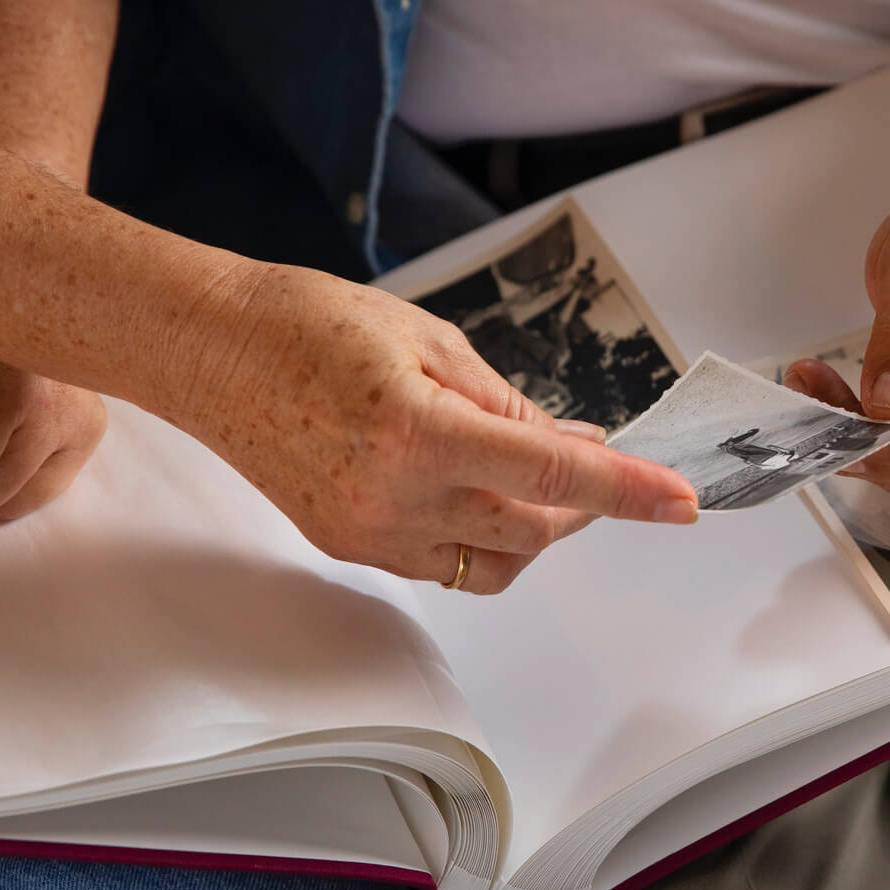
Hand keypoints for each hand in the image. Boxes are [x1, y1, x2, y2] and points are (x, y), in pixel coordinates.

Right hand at [165, 263, 698, 594]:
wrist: (210, 351)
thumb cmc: (307, 323)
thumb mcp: (430, 340)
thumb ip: (506, 403)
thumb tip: (569, 444)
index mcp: (419, 432)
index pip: (552, 475)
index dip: (627, 491)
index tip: (679, 501)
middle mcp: (394, 497)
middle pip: (533, 529)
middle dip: (581, 504)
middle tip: (598, 462)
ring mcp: (370, 533)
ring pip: (495, 562)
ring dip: (536, 528)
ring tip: (537, 478)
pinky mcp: (351, 547)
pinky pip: (445, 565)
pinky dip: (483, 536)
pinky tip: (479, 492)